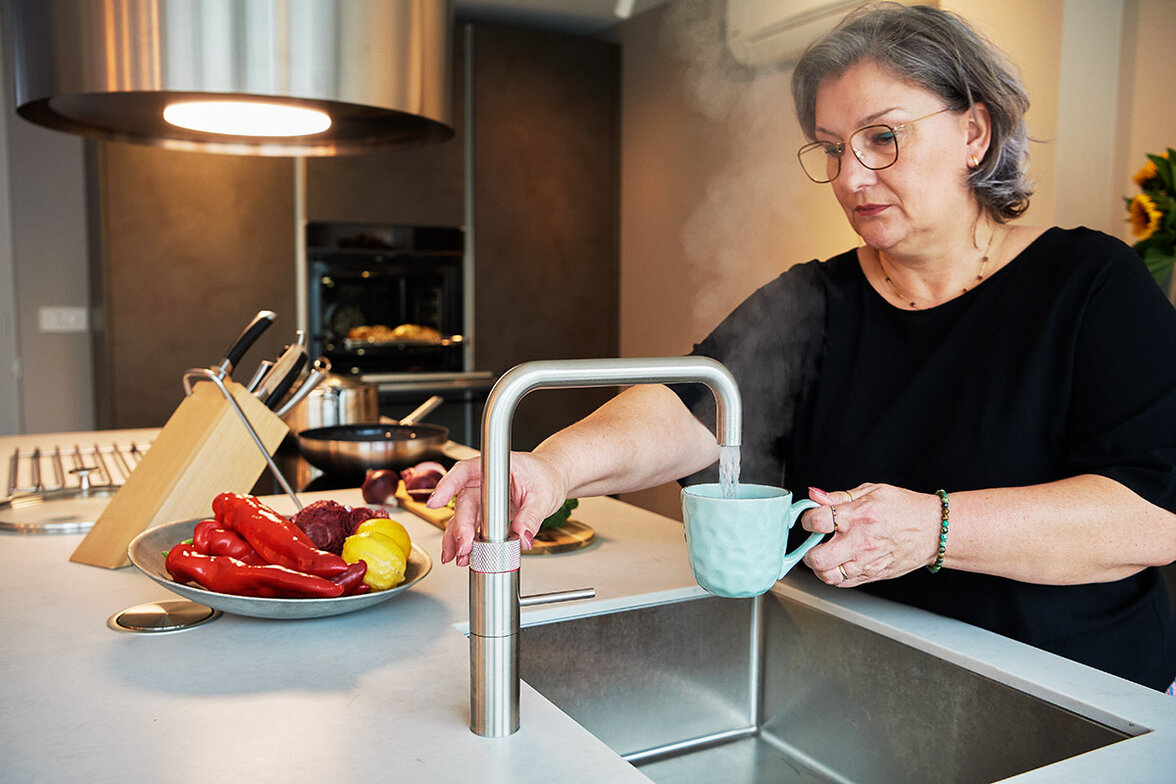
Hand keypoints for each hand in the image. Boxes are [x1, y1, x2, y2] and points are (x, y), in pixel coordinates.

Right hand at [427, 452, 570, 566]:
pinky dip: (467, 543)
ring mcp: (482, 499)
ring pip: (463, 518)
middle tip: (463, 547)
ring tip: (455, 557)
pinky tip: (463, 556)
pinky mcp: (486, 515)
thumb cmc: (547, 476)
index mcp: (495, 468)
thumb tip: (522, 537)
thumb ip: (532, 517)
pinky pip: (472, 528)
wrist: (553, 478)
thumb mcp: (544, 495)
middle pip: (464, 502)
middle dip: (460, 527)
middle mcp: (483, 482)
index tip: (436, 501)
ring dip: (457, 539)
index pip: (465, 471)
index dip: (447, 485)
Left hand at [799, 483, 940, 586]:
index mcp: (859, 516)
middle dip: (808, 551)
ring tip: (824, 555)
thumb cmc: (904, 509)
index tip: (810, 519)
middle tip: (812, 543)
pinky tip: (838, 563)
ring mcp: (867, 562)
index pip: (818, 521)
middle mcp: (861, 542)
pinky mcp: (872, 575)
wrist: (932, 530)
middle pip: (818, 557)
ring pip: (828, 576)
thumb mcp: (871, 491)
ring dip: (820, 567)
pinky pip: (843, 583)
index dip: (807, 519)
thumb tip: (815, 496)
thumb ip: (839, 497)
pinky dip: (834, 575)